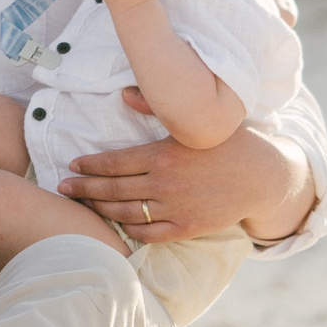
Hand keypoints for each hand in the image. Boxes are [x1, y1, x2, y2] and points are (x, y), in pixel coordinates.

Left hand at [58, 124, 310, 245]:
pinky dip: (128, 229)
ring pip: (125, 213)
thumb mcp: (194, 121)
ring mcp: (175, 209)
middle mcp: (165, 184)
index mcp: (163, 155)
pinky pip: (148, 233)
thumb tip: (124, 93)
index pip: (113, 162)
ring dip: (100, 209)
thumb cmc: (228, 143)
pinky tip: (116, 222)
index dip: (89, 166)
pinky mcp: (187, 228)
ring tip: (83, 205)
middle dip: (83, 189)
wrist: (263, 177)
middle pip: (112, 189)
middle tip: (62, 188)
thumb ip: (156, 107)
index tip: (72, 166)